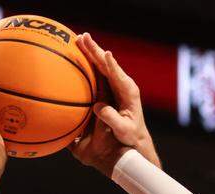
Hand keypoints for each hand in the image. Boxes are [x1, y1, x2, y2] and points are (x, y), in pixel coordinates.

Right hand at [70, 33, 157, 175]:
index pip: (117, 75)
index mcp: (129, 92)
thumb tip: (97, 107)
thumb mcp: (123, 130)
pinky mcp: (110, 86)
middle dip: (95, 49)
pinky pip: (98, 71)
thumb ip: (113, 119)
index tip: (106, 53)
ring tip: (79, 38)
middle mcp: (123, 83)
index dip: (111, 64)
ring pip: (102, 63)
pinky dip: (89, 60)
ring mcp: (116, 83)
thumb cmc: (130, 135)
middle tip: (83, 37)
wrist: (135, 136)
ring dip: (91, 50)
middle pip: (107, 63)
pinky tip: (80, 53)